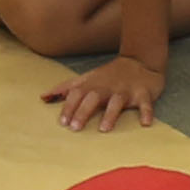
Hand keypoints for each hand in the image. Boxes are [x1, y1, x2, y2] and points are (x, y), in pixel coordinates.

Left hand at [50, 51, 166, 133]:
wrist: (140, 60)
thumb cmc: (108, 75)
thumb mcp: (86, 79)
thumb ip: (65, 88)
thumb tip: (43, 97)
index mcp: (93, 84)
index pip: (77, 94)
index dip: (69, 107)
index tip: (62, 122)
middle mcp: (108, 87)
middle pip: (93, 97)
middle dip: (83, 111)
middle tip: (75, 127)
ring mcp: (126, 90)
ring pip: (117, 102)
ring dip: (111, 115)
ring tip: (103, 129)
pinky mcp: (144, 93)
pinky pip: (145, 104)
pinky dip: (146, 113)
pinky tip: (145, 124)